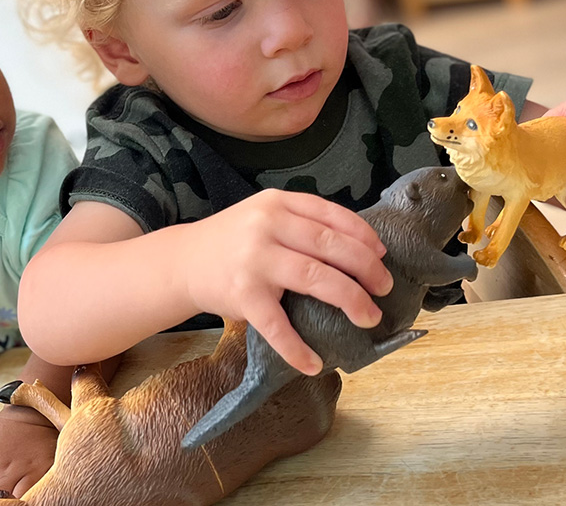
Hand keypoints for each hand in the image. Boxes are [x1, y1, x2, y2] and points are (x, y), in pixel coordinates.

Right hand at [180, 188, 391, 375]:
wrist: (182, 262)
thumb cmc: (232, 242)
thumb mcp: (263, 215)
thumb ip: (301, 223)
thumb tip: (361, 247)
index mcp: (277, 203)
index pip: (331, 214)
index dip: (363, 235)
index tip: (381, 255)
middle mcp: (267, 226)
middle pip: (331, 245)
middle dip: (366, 269)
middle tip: (384, 288)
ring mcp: (254, 260)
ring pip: (317, 278)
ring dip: (351, 300)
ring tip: (368, 317)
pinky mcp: (243, 294)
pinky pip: (278, 325)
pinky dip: (298, 348)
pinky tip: (313, 362)